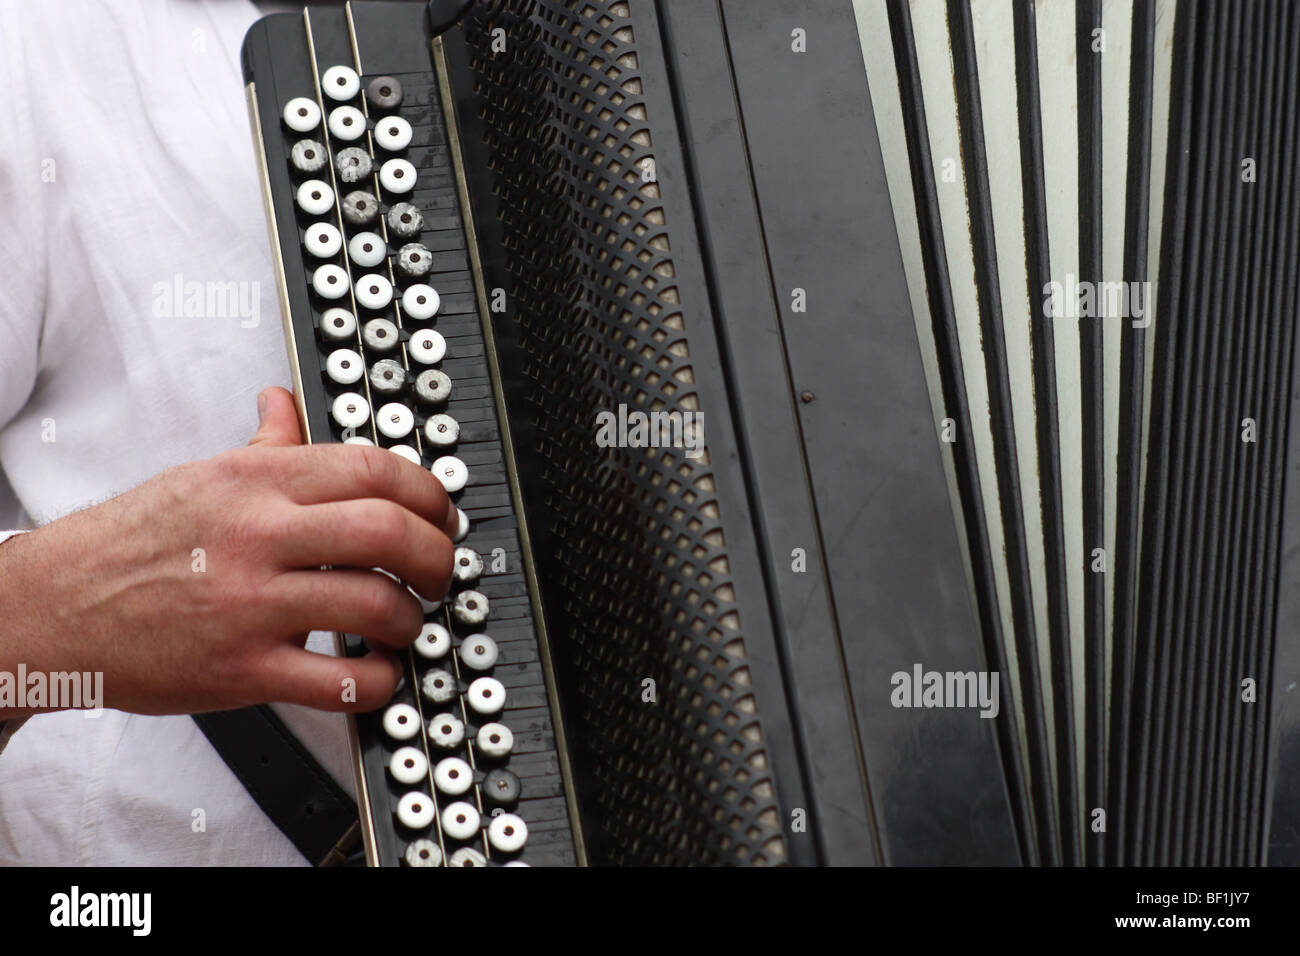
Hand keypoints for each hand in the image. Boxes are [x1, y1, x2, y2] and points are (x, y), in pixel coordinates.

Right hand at [0, 387, 454, 715]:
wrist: (54, 606)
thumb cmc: (132, 541)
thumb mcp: (202, 475)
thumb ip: (264, 444)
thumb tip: (283, 401)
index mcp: (256, 481)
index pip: (374, 469)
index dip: (429, 492)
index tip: (442, 513)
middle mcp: (258, 535)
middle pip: (389, 532)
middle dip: (438, 555)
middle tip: (440, 571)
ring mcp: (251, 605)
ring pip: (376, 605)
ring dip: (413, 619)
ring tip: (406, 623)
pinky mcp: (243, 671)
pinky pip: (341, 681)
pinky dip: (380, 681)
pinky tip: (378, 671)